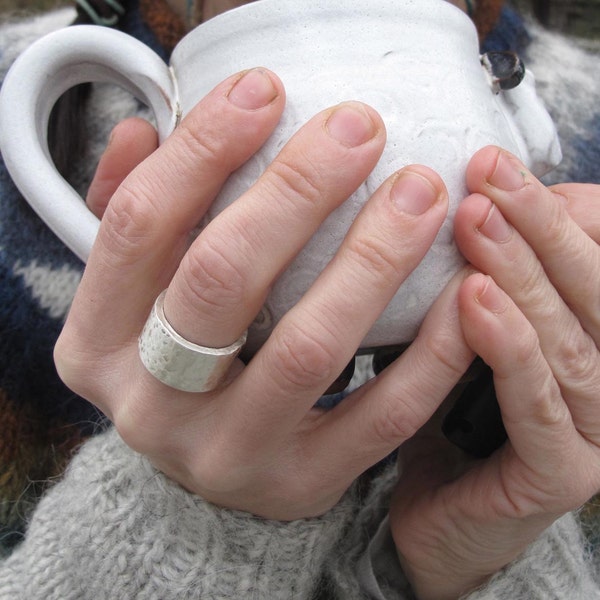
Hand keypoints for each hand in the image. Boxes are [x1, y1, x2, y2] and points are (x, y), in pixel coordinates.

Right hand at [55, 69, 473, 519]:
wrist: (211, 459)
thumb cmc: (178, 359)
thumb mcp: (138, 292)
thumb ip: (137, 214)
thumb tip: (139, 132)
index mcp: (97, 346)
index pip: (136, 228)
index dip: (199, 150)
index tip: (263, 90)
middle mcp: (151, 406)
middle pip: (219, 278)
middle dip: (295, 191)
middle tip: (359, 129)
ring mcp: (228, 455)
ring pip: (309, 348)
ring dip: (374, 258)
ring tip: (421, 192)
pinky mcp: (302, 484)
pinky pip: (381, 416)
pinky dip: (430, 348)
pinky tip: (462, 286)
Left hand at [389, 147, 599, 598]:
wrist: (442, 507)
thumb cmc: (452, 410)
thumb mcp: (473, 329)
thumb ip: (487, 277)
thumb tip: (480, 202)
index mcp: (594, 335)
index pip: (599, 257)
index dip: (560, 208)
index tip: (499, 166)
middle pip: (593, 287)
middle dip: (539, 223)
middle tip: (488, 172)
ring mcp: (596, 430)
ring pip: (569, 340)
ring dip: (524, 273)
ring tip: (476, 222)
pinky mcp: (562, 473)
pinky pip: (538, 405)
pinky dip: (510, 348)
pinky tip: (475, 301)